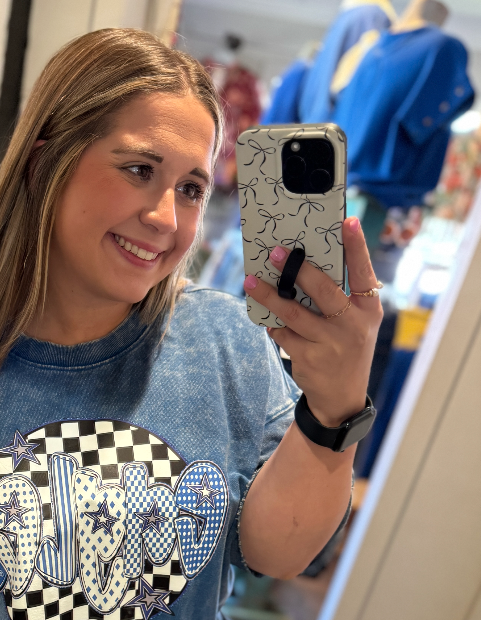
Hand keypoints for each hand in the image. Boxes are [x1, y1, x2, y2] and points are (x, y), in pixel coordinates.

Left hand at [243, 216, 382, 427]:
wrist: (341, 398)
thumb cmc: (346, 348)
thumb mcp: (355, 324)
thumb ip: (340, 299)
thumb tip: (301, 268)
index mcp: (368, 310)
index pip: (364, 273)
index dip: (357, 246)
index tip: (346, 221)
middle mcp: (353, 325)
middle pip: (323, 289)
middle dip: (297, 269)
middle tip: (277, 252)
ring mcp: (331, 343)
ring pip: (294, 312)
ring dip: (269, 296)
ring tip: (251, 282)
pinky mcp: (309, 358)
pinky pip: (283, 334)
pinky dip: (273, 324)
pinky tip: (267, 320)